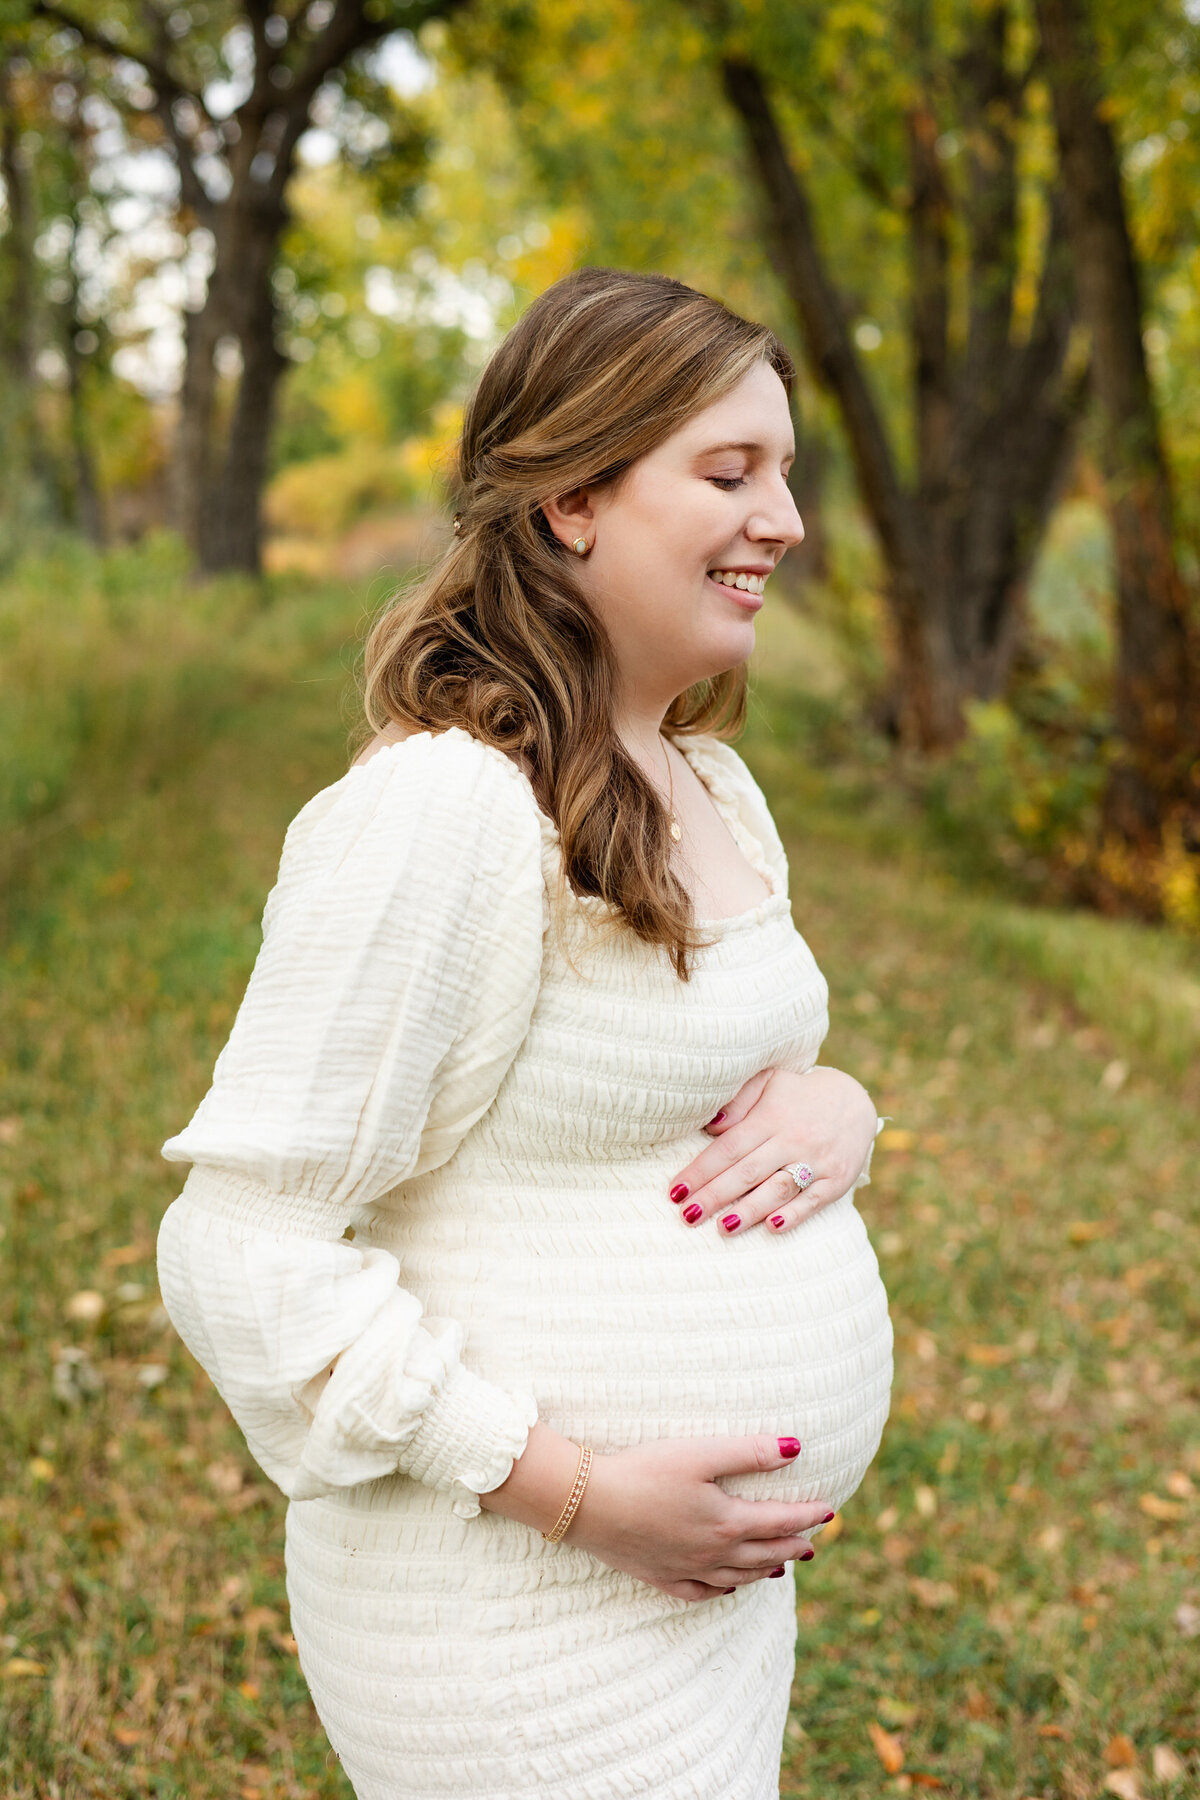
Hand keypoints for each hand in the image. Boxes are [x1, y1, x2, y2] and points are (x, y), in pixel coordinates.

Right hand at [565, 1433, 834, 1601]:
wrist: (587, 1504)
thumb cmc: (644, 1471)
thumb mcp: (700, 1453)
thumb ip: (750, 1452)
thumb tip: (795, 1447)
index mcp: (726, 1522)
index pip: (780, 1520)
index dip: (808, 1515)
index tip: (830, 1511)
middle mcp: (712, 1553)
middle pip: (765, 1554)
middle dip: (792, 1545)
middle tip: (813, 1542)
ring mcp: (686, 1569)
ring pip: (738, 1577)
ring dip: (765, 1570)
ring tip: (782, 1567)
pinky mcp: (660, 1576)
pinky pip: (702, 1592)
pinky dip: (723, 1590)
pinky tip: (727, 1586)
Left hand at [667, 1065, 878, 1235]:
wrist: (854, 1101)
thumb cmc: (797, 1096)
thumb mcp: (769, 1082)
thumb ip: (739, 1099)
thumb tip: (712, 1124)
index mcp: (770, 1118)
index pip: (728, 1147)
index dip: (700, 1170)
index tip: (675, 1191)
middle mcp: (792, 1140)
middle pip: (747, 1171)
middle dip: (715, 1195)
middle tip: (687, 1216)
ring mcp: (816, 1161)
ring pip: (778, 1188)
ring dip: (749, 1210)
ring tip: (723, 1228)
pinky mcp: (836, 1180)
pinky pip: (813, 1200)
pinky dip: (794, 1214)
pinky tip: (772, 1226)